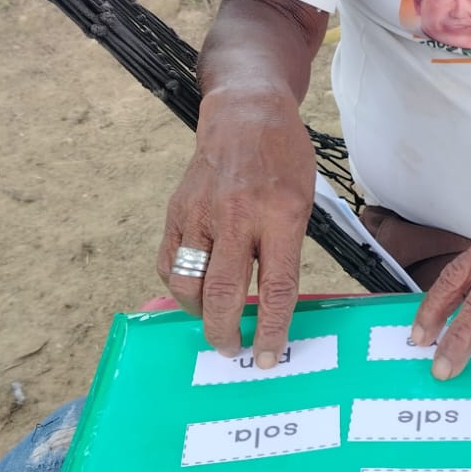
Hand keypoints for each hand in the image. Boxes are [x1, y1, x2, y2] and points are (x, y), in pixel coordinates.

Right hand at [157, 86, 316, 365]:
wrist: (247, 115)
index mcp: (280, 216)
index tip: (266, 357)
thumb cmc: (284, 161)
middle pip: (223, 293)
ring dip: (198, 313)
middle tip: (231, 348)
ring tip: (211, 322)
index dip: (270, 329)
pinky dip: (178, 284)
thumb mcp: (302, 202)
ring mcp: (202, 213)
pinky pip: (168, 261)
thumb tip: (272, 303)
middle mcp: (238, 217)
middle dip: (225, 332)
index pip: (276, 288)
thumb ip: (286, 248)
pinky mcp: (177, 210)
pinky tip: (192, 290)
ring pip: (187, 282)